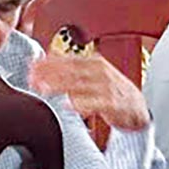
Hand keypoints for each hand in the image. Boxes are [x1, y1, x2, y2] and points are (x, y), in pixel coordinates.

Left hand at [30, 52, 149, 131]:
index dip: (49, 63)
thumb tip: (50, 61)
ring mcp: (108, 87)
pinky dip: (82, 103)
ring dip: (61, 86)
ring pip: (81, 85)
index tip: (32, 66)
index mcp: (95, 63)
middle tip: (32, 77)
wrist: (136, 108)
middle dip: (51, 74)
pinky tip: (69, 105)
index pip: (69, 60)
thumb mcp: (94, 76)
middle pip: (72, 71)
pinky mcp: (114, 103)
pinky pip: (96, 102)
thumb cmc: (112, 92)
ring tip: (45, 89)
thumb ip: (74, 70)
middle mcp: (101, 72)